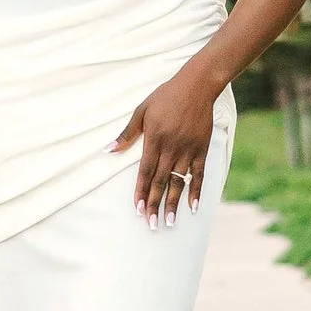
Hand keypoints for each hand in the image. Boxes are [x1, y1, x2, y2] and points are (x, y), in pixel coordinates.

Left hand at [114, 65, 220, 222]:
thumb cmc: (165, 97)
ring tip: (169, 222)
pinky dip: (196, 191)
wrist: (196, 86)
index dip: (141, 191)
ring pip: (179, 181)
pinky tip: (192, 207)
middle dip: (155, 203)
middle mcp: (171, 148)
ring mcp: (188, 150)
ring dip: (174, 203)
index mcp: (154, 139)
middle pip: (161, 181)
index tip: (137, 209)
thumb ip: (127, 133)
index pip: (145, 171)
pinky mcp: (202, 149)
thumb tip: (108, 150)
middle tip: (151, 224)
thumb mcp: (142, 111)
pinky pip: (199, 174)